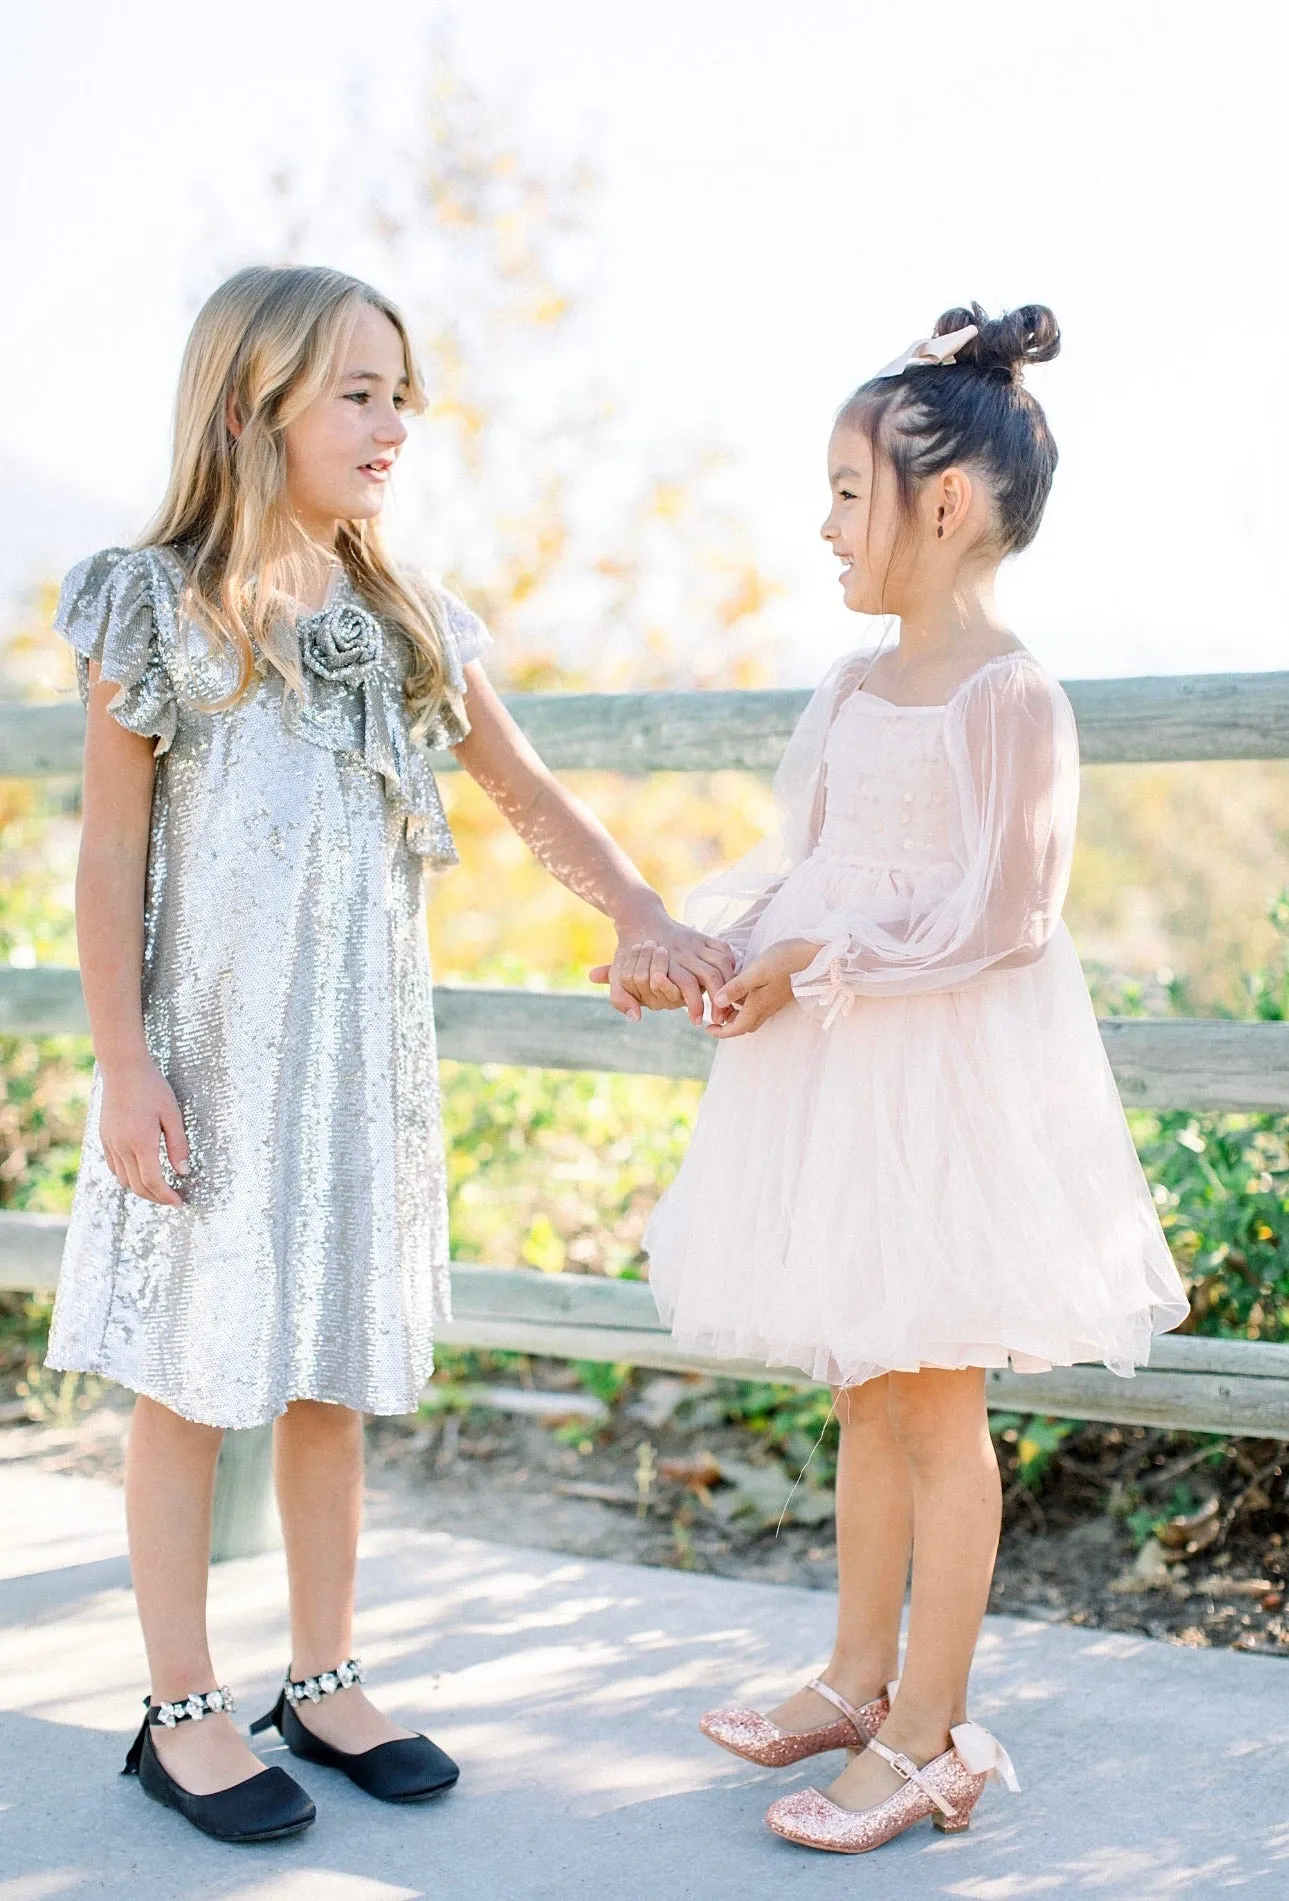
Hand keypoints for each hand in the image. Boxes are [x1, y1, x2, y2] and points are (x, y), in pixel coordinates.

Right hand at [98, 1059, 189, 1205]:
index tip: (178, 1202)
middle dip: (155, 1197)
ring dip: (141, 1189)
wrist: (123, 1069)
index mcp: (141, 1142)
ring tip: (159, 1188)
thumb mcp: (172, 1114)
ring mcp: (110, 1143)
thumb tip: (183, 1171)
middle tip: (172, 1199)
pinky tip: (140, 1173)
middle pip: (137, 1186)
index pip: (153, 1181)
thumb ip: (178, 1145)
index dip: (166, 1196)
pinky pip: (114, 1167)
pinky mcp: (104, 1138)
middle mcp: (122, 1147)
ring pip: (123, 1180)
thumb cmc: (152, 1088)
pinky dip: (127, 1177)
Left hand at [590, 919, 736, 1023]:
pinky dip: (731, 963)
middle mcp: (683, 954)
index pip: (687, 986)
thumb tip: (636, 1018)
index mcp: (665, 964)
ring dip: (729, 984)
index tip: (696, 1022)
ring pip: (722, 963)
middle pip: (711, 976)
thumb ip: (621, 999)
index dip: (694, 1005)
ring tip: (730, 1002)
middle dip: (719, 999)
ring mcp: (695, 944)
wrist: (639, 919)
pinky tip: (731, 978)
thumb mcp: (618, 976)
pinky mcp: (702, 937)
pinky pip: (723, 948)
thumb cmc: (628, 953)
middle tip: (720, 1018)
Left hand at [706, 937, 823, 1038]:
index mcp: (758, 1005)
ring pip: (752, 1015)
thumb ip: (736, 987)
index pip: (737, 1028)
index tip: (707, 1028)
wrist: (816, 955)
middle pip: (744, 1025)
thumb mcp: (756, 971)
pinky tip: (742, 986)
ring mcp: (775, 1001)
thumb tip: (716, 1003)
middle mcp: (767, 1007)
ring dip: (737, 1013)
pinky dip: (746, 1003)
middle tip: (714, 1014)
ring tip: (724, 999)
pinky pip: (759, 1005)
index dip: (721, 1032)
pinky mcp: (780, 992)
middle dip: (728, 1024)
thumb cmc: (785, 960)